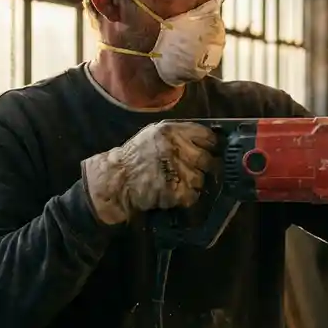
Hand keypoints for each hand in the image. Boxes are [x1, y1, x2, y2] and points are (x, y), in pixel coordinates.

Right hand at [82, 121, 217, 224]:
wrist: (115, 179)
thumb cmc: (136, 156)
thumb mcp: (154, 134)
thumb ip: (179, 134)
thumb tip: (210, 139)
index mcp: (171, 131)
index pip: (206, 135)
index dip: (212, 145)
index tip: (212, 150)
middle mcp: (175, 148)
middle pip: (207, 159)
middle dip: (206, 166)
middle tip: (201, 171)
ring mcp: (175, 170)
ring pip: (201, 179)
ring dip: (194, 183)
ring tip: (180, 182)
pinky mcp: (174, 191)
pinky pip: (193, 195)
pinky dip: (187, 196)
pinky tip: (176, 193)